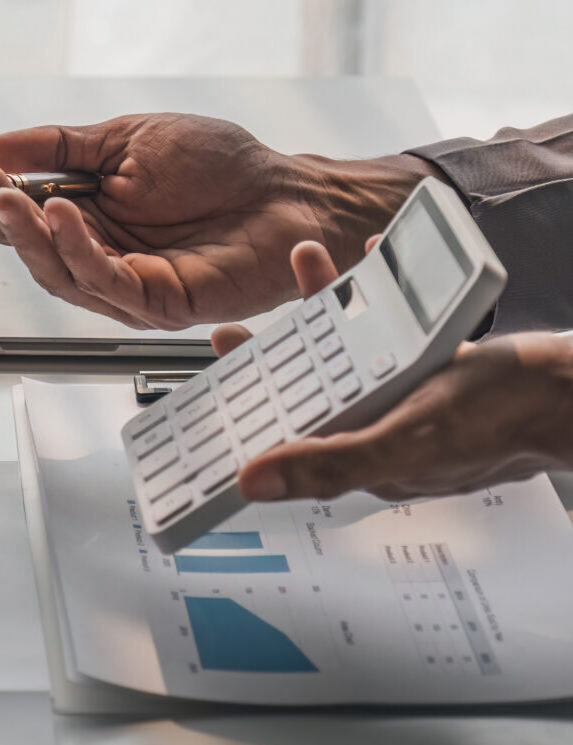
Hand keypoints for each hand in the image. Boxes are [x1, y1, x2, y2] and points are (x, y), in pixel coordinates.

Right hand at [0, 113, 434, 328]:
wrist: (288, 192)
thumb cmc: (220, 165)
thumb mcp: (127, 138)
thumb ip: (61, 147)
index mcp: (90, 218)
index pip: (24, 218)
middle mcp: (102, 258)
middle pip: (33, 252)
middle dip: (1, 219)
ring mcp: (128, 287)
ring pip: (59, 273)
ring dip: (30, 233)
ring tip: (11, 195)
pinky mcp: (159, 304)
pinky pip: (105, 282)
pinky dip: (77, 248)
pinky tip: (62, 212)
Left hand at [213, 240, 572, 501]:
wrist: (568, 392)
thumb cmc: (501, 418)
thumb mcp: (403, 438)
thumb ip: (328, 463)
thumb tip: (251, 483)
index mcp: (357, 453)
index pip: (280, 438)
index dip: (241, 414)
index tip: (208, 382)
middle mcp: (374, 430)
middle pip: (302, 392)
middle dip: (269, 353)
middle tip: (235, 326)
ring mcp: (403, 401)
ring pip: (343, 354)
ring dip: (320, 308)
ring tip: (309, 261)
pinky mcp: (431, 375)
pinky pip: (388, 335)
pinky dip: (377, 300)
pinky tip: (375, 264)